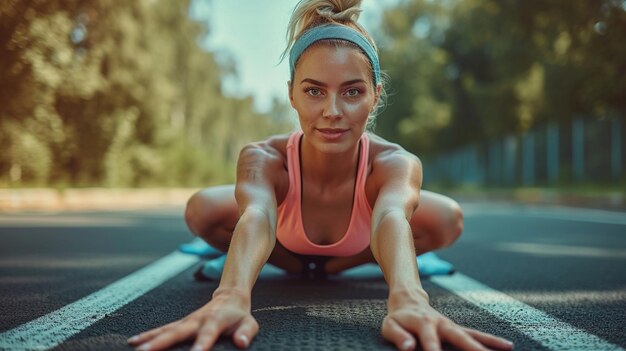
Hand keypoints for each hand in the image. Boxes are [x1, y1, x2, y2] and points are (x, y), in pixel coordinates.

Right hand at [127, 289, 257, 350]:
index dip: (202, 344)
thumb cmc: (239, 316)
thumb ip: (246, 333)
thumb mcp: (249, 324)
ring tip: (134, 347)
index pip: (207, 334)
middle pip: (178, 331)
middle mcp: (197, 320)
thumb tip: (241, 343)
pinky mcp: (180, 324)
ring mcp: (186, 321)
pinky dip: (147, 335)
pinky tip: (133, 341)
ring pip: (165, 330)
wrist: (230, 298)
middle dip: (162, 342)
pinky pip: (162, 330)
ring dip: (149, 339)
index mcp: (215, 321)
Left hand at [382, 291, 512, 350]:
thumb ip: (398, 337)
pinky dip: (491, 340)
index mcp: (423, 323)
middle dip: (472, 348)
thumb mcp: (389, 326)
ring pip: (472, 336)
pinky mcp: (457, 329)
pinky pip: (476, 335)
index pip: (429, 340)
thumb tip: (408, 348)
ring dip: (487, 345)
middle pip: (459, 337)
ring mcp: (451, 326)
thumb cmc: (398, 319)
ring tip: (507, 349)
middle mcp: (441, 323)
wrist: (408, 302)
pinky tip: (507, 346)